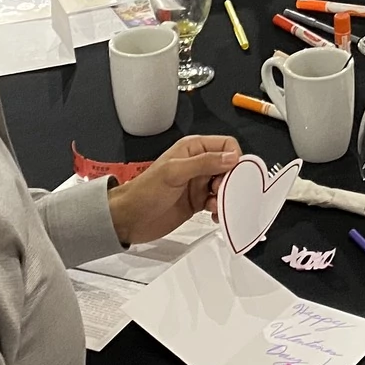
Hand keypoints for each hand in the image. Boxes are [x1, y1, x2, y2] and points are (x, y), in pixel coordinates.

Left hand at [106, 135, 242, 246]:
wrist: (129, 219)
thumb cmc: (144, 191)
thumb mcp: (174, 173)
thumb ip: (203, 163)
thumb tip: (231, 157)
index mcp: (193, 149)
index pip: (226, 145)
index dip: (234, 158)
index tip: (232, 175)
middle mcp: (198, 164)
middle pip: (230, 166)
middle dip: (231, 180)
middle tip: (222, 192)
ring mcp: (198, 183)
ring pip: (226, 185)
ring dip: (226, 196)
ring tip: (215, 205)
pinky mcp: (197, 201)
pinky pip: (218, 202)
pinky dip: (221, 208)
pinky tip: (214, 214)